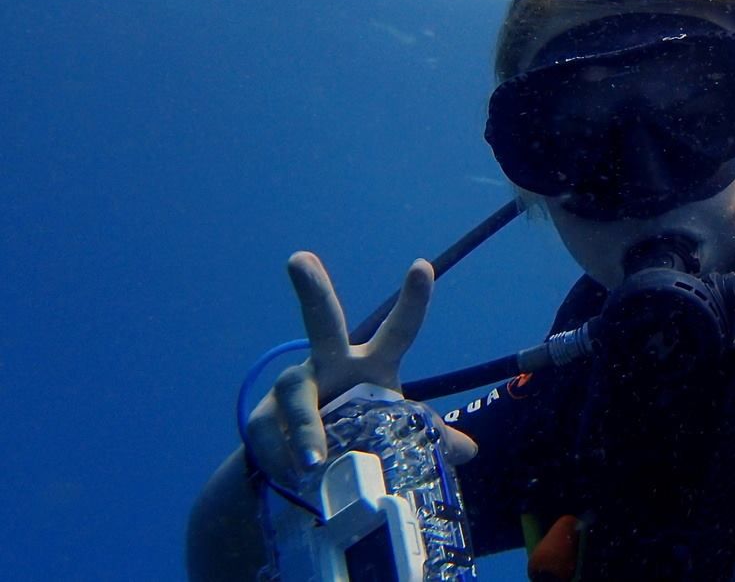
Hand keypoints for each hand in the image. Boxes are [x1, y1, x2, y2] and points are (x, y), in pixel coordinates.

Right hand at [243, 252, 476, 488]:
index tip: (423, 266)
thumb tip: (468, 450)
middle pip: (321, 321)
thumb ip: (429, 438)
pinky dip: (283, 460)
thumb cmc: (358, 432)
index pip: (398, 330)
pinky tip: (293, 478)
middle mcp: (329, 363)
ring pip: (297, 395)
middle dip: (312, 289)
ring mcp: (294, 386)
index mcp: (371, 365)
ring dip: (306, 428)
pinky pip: (272, 436)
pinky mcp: (263, 416)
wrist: (303, 466)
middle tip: (299, 259)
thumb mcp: (394, 435)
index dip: (413, 300)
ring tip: (314, 462)